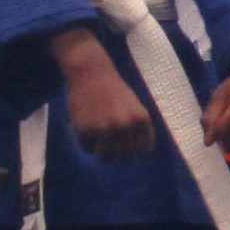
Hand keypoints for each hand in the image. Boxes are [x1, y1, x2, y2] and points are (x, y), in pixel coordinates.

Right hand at [60, 41, 157, 162]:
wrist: (90, 72)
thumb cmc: (114, 90)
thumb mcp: (135, 106)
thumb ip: (140, 128)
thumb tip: (140, 155)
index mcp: (141, 119)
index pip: (143, 150)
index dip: (135, 150)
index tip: (127, 145)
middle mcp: (125, 125)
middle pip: (124, 157)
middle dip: (118, 155)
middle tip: (110, 146)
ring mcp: (105, 128)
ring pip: (106, 157)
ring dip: (102, 154)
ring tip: (99, 143)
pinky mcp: (86, 129)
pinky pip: (88, 149)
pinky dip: (87, 143)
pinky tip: (86, 130)